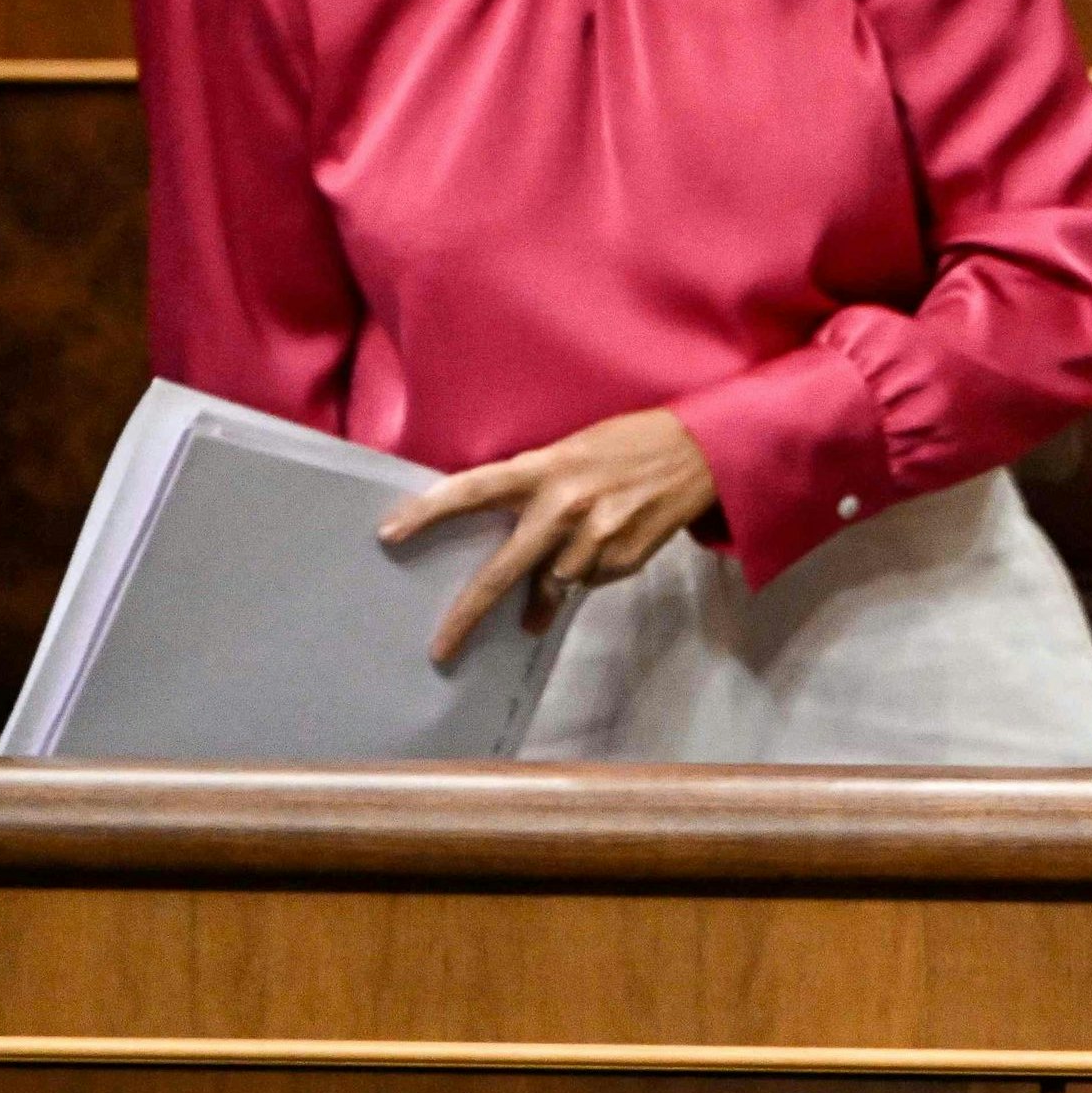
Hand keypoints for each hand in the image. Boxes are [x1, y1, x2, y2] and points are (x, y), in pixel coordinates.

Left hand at [379, 409, 718, 662]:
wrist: (703, 451)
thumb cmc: (629, 443)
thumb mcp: (573, 452)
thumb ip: (535, 489)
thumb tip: (510, 544)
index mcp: (545, 468)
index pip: (472, 490)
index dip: (427, 512)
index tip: (388, 536)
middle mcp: (564, 505)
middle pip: (503, 570)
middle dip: (468, 614)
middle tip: (441, 649)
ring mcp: (597, 537)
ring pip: (553, 585)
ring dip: (544, 597)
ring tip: (537, 613)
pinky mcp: (625, 559)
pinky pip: (590, 581)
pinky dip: (588, 576)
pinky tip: (607, 549)